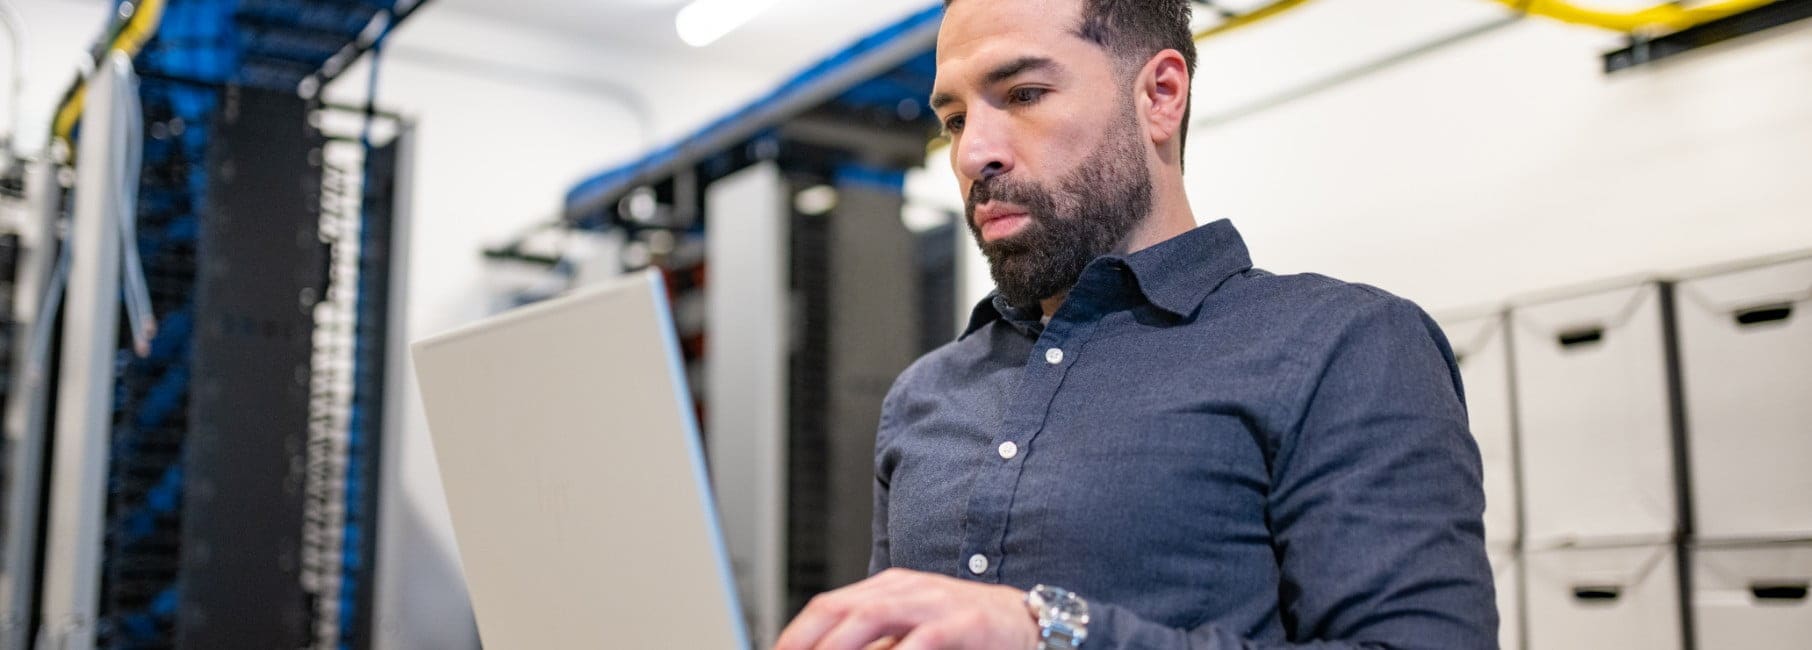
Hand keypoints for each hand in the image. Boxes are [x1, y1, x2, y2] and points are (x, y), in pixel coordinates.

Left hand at [774, 568, 1039, 649]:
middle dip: (807, 642)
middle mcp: (906, 589)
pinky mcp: (966, 621)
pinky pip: (925, 638)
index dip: (796, 635)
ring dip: (840, 646)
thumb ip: (875, 643)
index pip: (827, 607)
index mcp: (888, 589)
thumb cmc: (966, 632)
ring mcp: (935, 602)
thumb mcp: (912, 631)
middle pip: (840, 610)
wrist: (1028, 623)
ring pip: (872, 617)